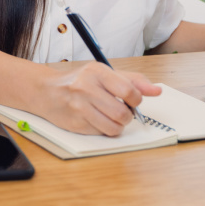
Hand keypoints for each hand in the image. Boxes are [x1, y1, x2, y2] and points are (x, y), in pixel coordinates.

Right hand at [36, 63, 161, 136]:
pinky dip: (104, 129)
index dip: (136, 100)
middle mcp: (86, 88)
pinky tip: (97, 120)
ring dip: (118, 126)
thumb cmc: (80, 81)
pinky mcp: (75, 124)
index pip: (129, 91)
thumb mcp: (105, 73)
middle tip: (121, 111)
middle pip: (122, 113)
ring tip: (111, 117)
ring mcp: (79, 107)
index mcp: (96, 72)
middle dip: (127, 116)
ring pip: (114, 127)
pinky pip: (101, 133)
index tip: (132, 100)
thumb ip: (133, 81)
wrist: (47, 91)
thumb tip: (157, 91)